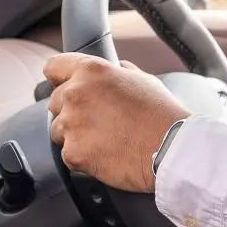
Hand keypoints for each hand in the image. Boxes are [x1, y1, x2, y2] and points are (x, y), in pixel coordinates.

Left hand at [43, 53, 189, 191]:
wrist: (172, 150)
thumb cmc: (163, 115)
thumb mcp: (144, 79)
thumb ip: (120, 72)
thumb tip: (116, 69)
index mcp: (91, 71)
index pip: (54, 68)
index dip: (59, 79)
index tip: (64, 87)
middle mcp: (75, 94)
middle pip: (55, 103)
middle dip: (73, 112)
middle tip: (100, 123)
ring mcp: (71, 124)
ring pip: (59, 131)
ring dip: (76, 136)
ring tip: (106, 141)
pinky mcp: (73, 152)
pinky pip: (69, 155)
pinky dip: (83, 158)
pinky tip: (106, 156)